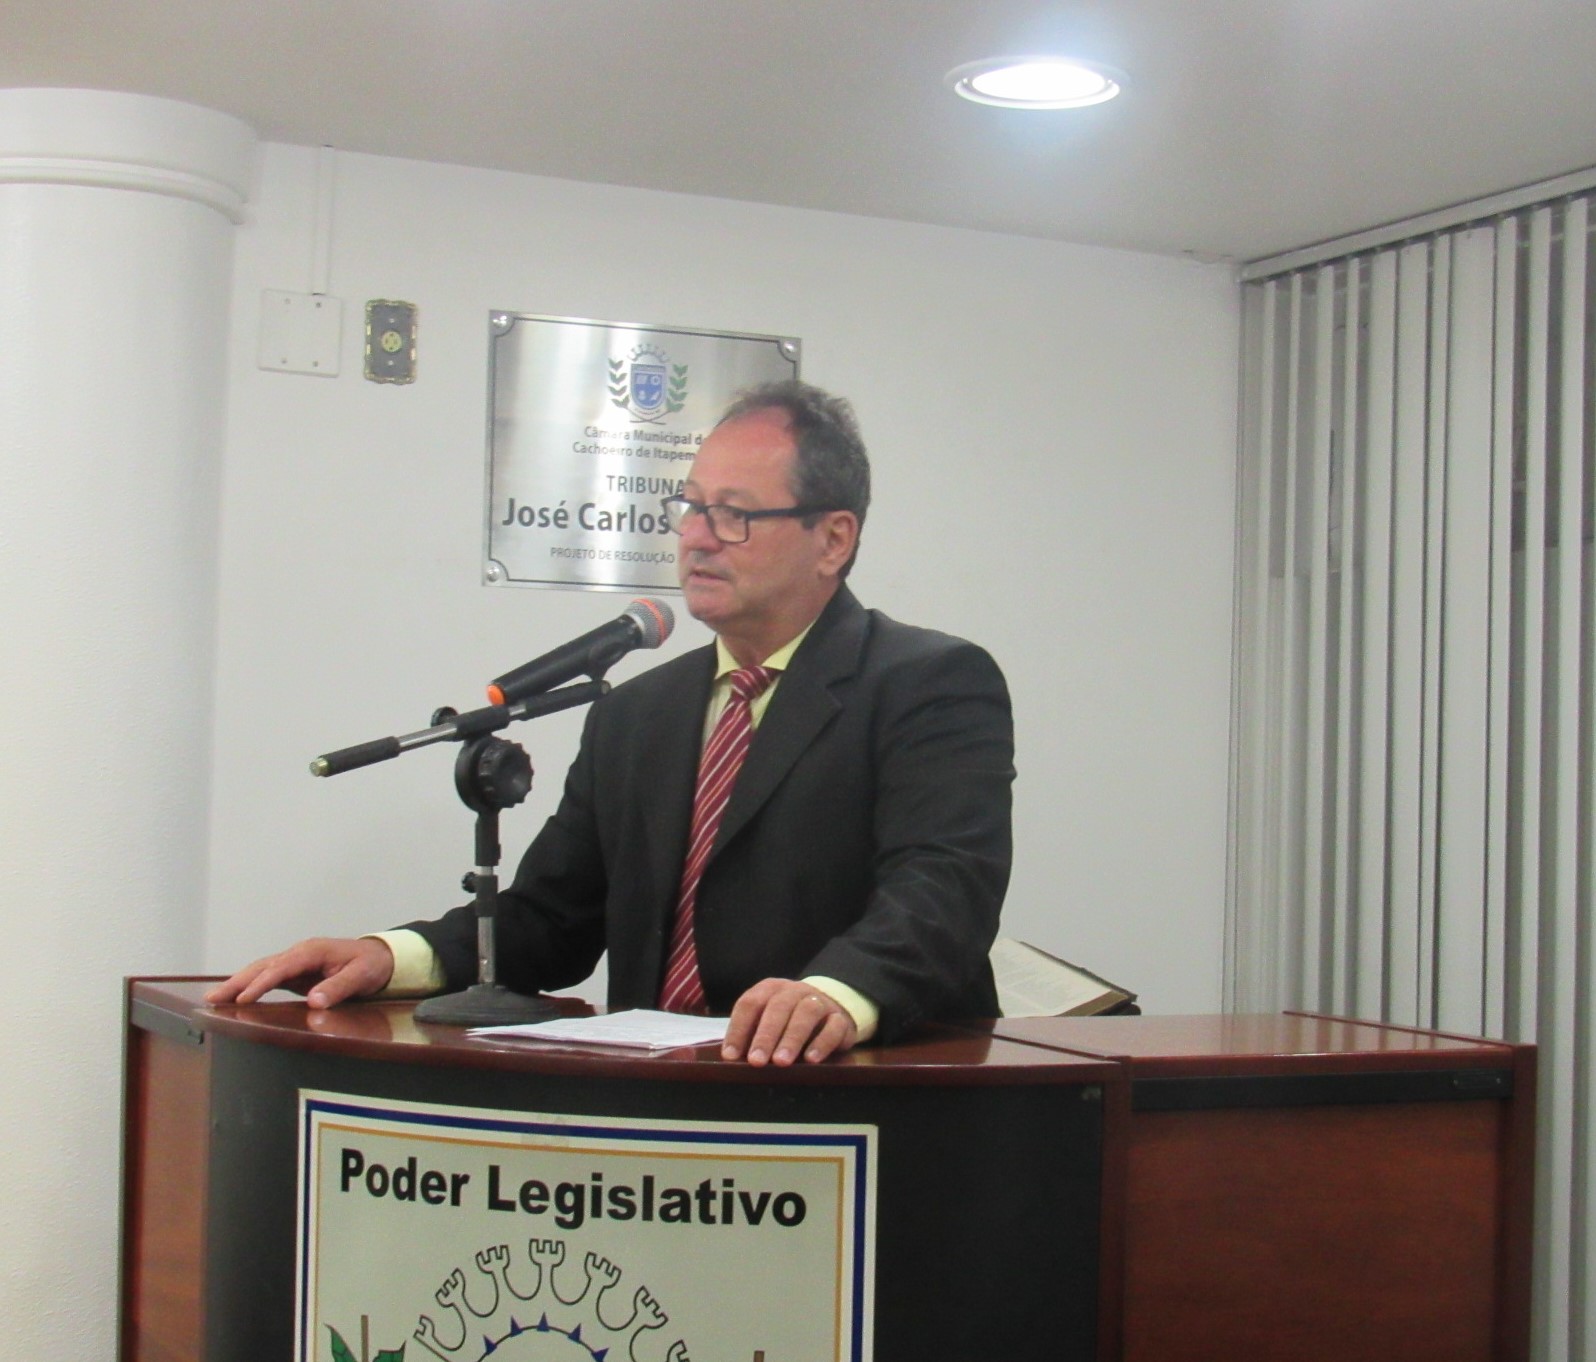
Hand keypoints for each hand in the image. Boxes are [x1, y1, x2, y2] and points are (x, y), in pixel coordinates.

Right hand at [204, 937, 394, 1008]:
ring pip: (261, 970)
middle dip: (237, 982)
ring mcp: (296, 961)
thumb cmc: (370, 965)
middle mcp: (300, 953)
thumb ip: (338, 988)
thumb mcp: (361, 976)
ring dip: (237, 983)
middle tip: (212, 998)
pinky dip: (249, 986)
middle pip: (263, 966)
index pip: (281, 968)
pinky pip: (268, 977)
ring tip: (213, 998)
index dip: (261, 984)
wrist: (380, 957)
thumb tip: (314, 1001)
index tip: (242, 1000)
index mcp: (313, 951)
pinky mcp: (295, 972)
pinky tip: (234, 997)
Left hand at [722, 978, 857, 1065]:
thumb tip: (733, 1059)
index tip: (731, 1056)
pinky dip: (822, 1042)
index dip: (738, 1029)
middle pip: (778, 1007)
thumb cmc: (788, 1020)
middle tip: (756, 1061)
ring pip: (806, 1013)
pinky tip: (811, 1060)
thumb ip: (751, 1035)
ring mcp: (820, 1002)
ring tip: (781, 1062)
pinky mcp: (841, 1019)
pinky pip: (834, 1026)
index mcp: (770, 989)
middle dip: (766, 1035)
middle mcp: (795, 991)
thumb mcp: (767, 1021)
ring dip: (792, 1038)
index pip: (750, 1003)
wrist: (831, 1008)